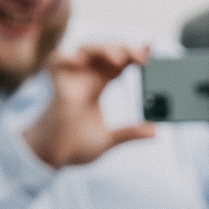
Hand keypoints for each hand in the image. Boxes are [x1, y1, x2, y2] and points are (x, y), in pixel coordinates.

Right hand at [24, 43, 155, 170]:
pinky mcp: (57, 87)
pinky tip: (79, 60)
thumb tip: (155, 131)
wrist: (53, 158)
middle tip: (143, 57)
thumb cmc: (75, 146)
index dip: (133, 55)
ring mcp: (70, 80)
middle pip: (105, 52)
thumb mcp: (108, 139)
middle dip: (124, 49)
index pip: (117, 63)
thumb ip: (131, 132)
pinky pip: (56, 62)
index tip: (152, 51)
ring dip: (103, 50)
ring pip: (86, 51)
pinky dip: (65, 57)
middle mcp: (84, 78)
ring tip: (120, 58)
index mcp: (98, 86)